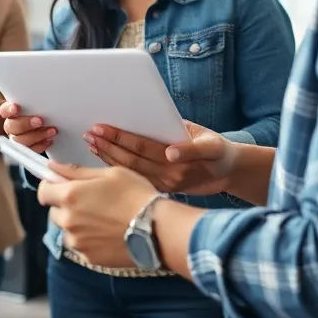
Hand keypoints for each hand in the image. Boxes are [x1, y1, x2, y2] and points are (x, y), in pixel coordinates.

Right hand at [0, 101, 57, 152]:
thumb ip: (34, 98)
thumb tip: (44, 91)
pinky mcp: (27, 147)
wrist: (45, 119)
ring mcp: (18, 138)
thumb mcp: (34, 102)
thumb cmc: (38, 108)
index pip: (4, 110)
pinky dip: (41, 145)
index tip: (16, 108)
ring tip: (51, 131)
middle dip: (25, 125)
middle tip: (40, 121)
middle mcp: (11, 126)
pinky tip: (49, 140)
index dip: (9, 110)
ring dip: (37, 136)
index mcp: (10, 112)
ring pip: (21, 141)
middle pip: (12, 127)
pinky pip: (31, 150)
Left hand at [37, 163, 160, 268]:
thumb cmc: (136, 195)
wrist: (158, 230)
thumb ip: (76, 171)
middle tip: (91, 203)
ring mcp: (77, 242)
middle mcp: (68, 221)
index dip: (51, 187)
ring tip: (103, 221)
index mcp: (70, 196)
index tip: (63, 186)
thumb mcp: (109, 173)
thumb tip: (52, 167)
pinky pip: (81, 246)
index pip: (42, 192)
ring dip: (77, 225)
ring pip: (68, 231)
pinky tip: (108, 235)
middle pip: (55, 212)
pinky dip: (89, 240)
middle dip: (66, 207)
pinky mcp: (88, 258)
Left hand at [86, 121, 235, 194]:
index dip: (119, 136)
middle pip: (130, 160)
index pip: (142, 146)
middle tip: (90, 134)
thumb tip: (169, 148)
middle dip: (107, 146)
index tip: (100, 127)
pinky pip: (132, 177)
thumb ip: (189, 144)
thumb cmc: (216, 151)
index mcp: (179, 161)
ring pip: (128, 171)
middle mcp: (169, 176)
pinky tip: (102, 158)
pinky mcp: (160, 191)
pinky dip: (115, 168)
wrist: (228, 174)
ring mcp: (163, 186)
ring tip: (91, 143)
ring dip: (107, 158)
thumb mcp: (209, 143)